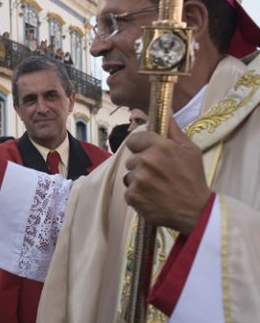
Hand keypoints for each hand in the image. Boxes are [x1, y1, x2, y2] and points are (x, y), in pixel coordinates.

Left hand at [124, 118, 210, 234]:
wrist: (195, 211)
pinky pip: (128, 192)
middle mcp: (146, 161)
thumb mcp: (190, 150)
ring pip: (128, 176)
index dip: (141, 147)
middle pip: (131, 159)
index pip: (134, 139)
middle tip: (159, 174)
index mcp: (160, 146)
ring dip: (138, 181)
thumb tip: (165, 110)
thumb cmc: (193, 179)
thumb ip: (173, 130)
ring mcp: (138, 180)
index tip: (149, 153)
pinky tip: (152, 197)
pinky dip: (138, 195)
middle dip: (141, 165)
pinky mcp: (132, 196)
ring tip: (157, 187)